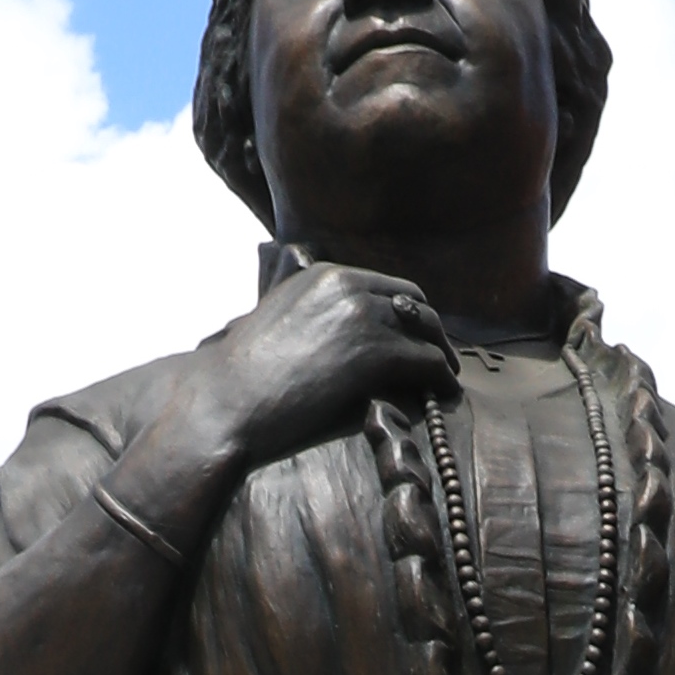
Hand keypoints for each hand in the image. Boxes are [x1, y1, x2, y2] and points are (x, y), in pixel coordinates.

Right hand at [128, 268, 458, 529]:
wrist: (226, 399)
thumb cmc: (241, 376)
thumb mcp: (276, 322)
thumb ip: (308, 316)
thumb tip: (323, 339)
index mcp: (325, 275)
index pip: (388, 287)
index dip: (409, 314)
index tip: (417, 336)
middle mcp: (348, 286)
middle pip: (415, 303)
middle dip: (432, 330)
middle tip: (441, 357)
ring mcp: (363, 317)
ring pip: (427, 330)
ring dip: (443, 354)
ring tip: (447, 378)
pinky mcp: (374, 354)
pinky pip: (428, 362)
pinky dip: (442, 377)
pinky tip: (445, 393)